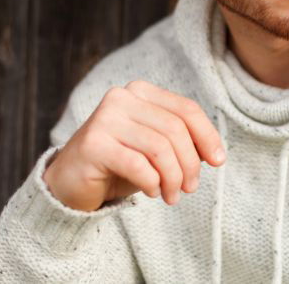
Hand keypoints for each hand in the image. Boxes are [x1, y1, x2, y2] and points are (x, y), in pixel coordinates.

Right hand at [42, 80, 225, 210]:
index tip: (218, 161)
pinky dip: (152, 182)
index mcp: (141, 92)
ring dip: (172, 178)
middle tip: (189, 188)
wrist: (69, 184)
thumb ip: (181, 142)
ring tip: (171, 196)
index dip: (207, 136)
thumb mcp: (155, 149)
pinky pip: (138, 164)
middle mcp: (122, 98)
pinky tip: (152, 193)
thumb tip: (215, 154)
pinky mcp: (94, 143)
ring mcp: (105, 118)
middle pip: (175, 129)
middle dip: (190, 164)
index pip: (186, 110)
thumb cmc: (118, 165)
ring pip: (160, 148)